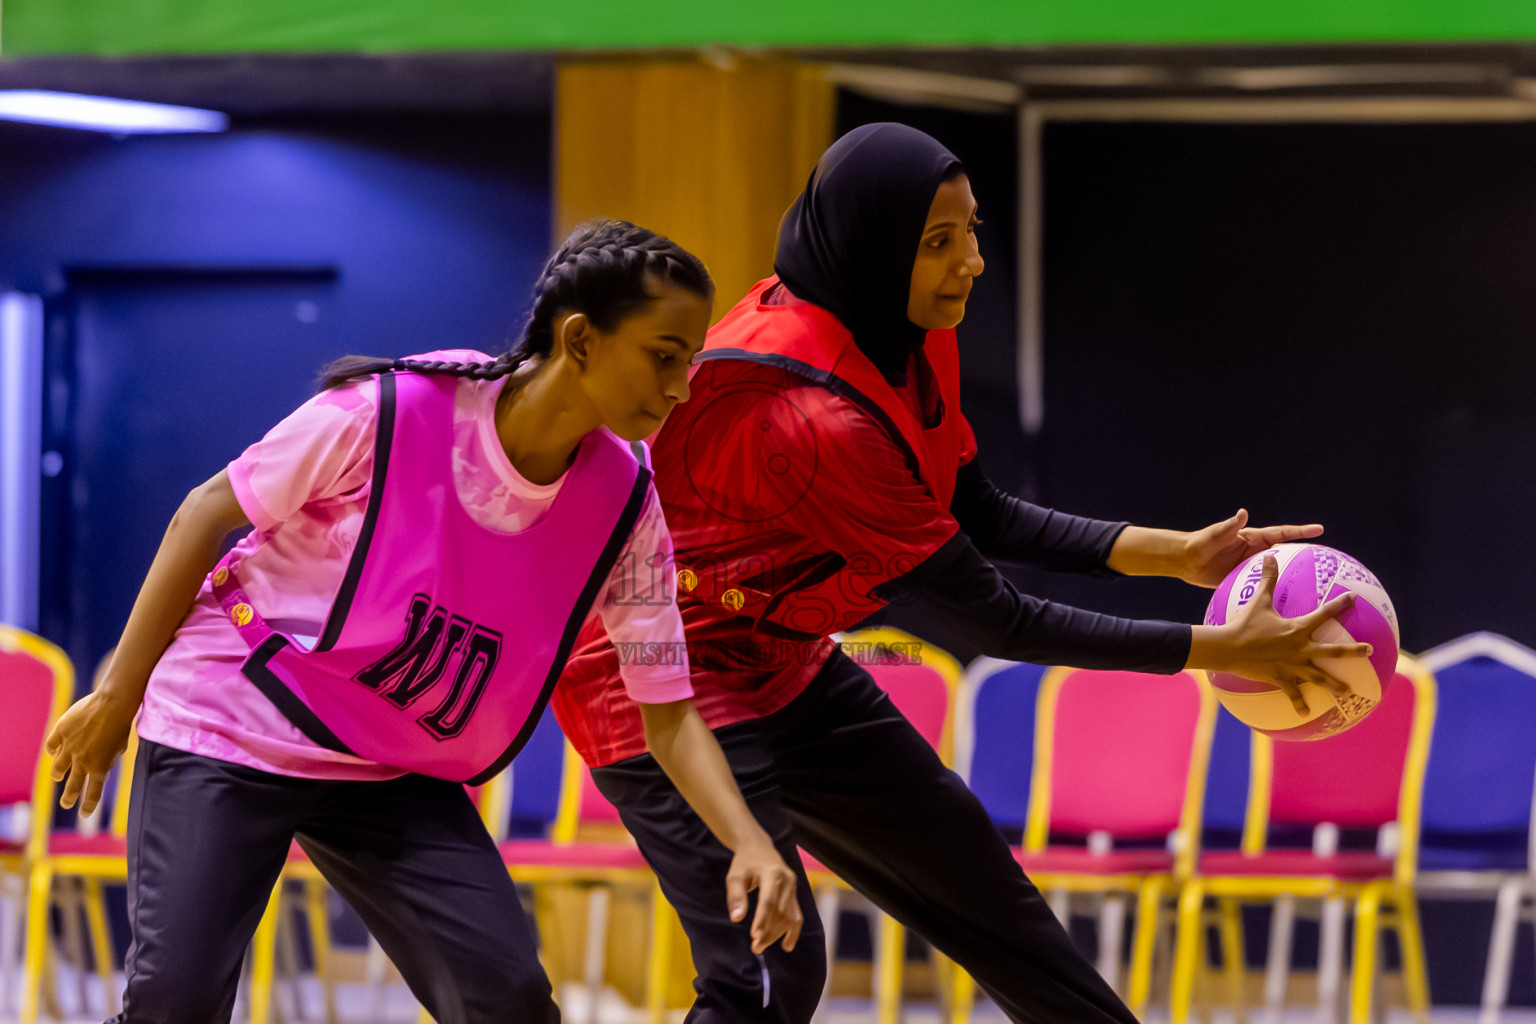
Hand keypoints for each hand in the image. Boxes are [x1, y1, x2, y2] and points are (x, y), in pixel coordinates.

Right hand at [44, 690, 136, 815]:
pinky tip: (55, 751)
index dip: (88, 806)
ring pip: (58, 768)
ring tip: (59, 776)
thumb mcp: (119, 748)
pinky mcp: (61, 732)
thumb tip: (101, 773)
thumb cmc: (121, 725)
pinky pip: (52, 746)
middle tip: (67, 804)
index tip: (84, 814)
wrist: (114, 703)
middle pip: (72, 786)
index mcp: (100, 766)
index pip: (93, 793)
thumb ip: (108, 761)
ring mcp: (70, 747)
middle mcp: (82, 760)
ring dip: (59, 774)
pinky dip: (53, 750)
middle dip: (69, 798)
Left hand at [726, 840, 802, 954]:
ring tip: (760, 947)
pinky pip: (796, 915)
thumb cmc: (744, 863)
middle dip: (769, 932)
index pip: (768, 899)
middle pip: (780, 911)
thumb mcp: (734, 876)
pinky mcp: (794, 893)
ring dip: (777, 934)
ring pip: (789, 916)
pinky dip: (792, 931)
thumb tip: (736, 919)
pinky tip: (786, 946)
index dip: (762, 919)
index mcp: (772, 872)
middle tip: (755, 948)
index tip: (754, 936)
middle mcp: (787, 879)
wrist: (759, 848)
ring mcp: (793, 886)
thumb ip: (735, 896)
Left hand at [1179, 509, 1322, 588]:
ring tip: (1315, 587)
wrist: (1186, 561)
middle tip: (1328, 562)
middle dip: (1305, 555)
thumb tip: (1242, 512)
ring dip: (1293, 578)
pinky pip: (1263, 587)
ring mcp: (1252, 567)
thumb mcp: (1216, 534)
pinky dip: (1274, 593)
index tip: (1320, 529)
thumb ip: (1229, 526)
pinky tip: (1286, 605)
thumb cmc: (1200, 543)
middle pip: (1285, 553)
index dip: (1300, 531)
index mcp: (1253, 538)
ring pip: (1277, 572)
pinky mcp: (1244, 580)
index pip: (1281, 533)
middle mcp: (1256, 552)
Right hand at [1192, 553, 1372, 713]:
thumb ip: (1267, 579)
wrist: (1228, 647)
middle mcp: (1300, 648)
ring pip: (1319, 677)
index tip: (1353, 598)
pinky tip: (1307, 714)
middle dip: (1353, 651)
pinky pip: (1293, 693)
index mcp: (1298, 628)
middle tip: (1370, 651)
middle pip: (1333, 651)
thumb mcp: (1257, 600)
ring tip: (1348, 693)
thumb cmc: (1243, 623)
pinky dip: (1299, 703)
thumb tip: (1269, 556)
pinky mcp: (1280, 678)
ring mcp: (1292, 665)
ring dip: (1335, 685)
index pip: (1324, 614)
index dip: (1340, 604)